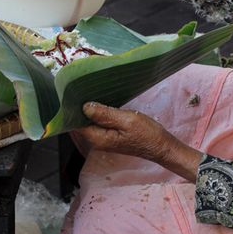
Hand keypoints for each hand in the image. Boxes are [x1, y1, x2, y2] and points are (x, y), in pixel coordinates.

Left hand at [75, 102, 202, 180]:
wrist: (160, 145)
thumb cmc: (146, 133)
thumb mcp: (127, 120)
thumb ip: (105, 114)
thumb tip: (84, 107)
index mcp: (98, 138)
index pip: (75, 124)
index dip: (72, 109)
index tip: (73, 93)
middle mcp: (96, 141)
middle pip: (80, 123)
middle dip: (78, 108)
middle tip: (81, 88)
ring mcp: (102, 139)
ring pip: (88, 122)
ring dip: (88, 109)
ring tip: (89, 92)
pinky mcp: (108, 135)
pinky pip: (97, 123)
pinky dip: (97, 113)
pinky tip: (100, 102)